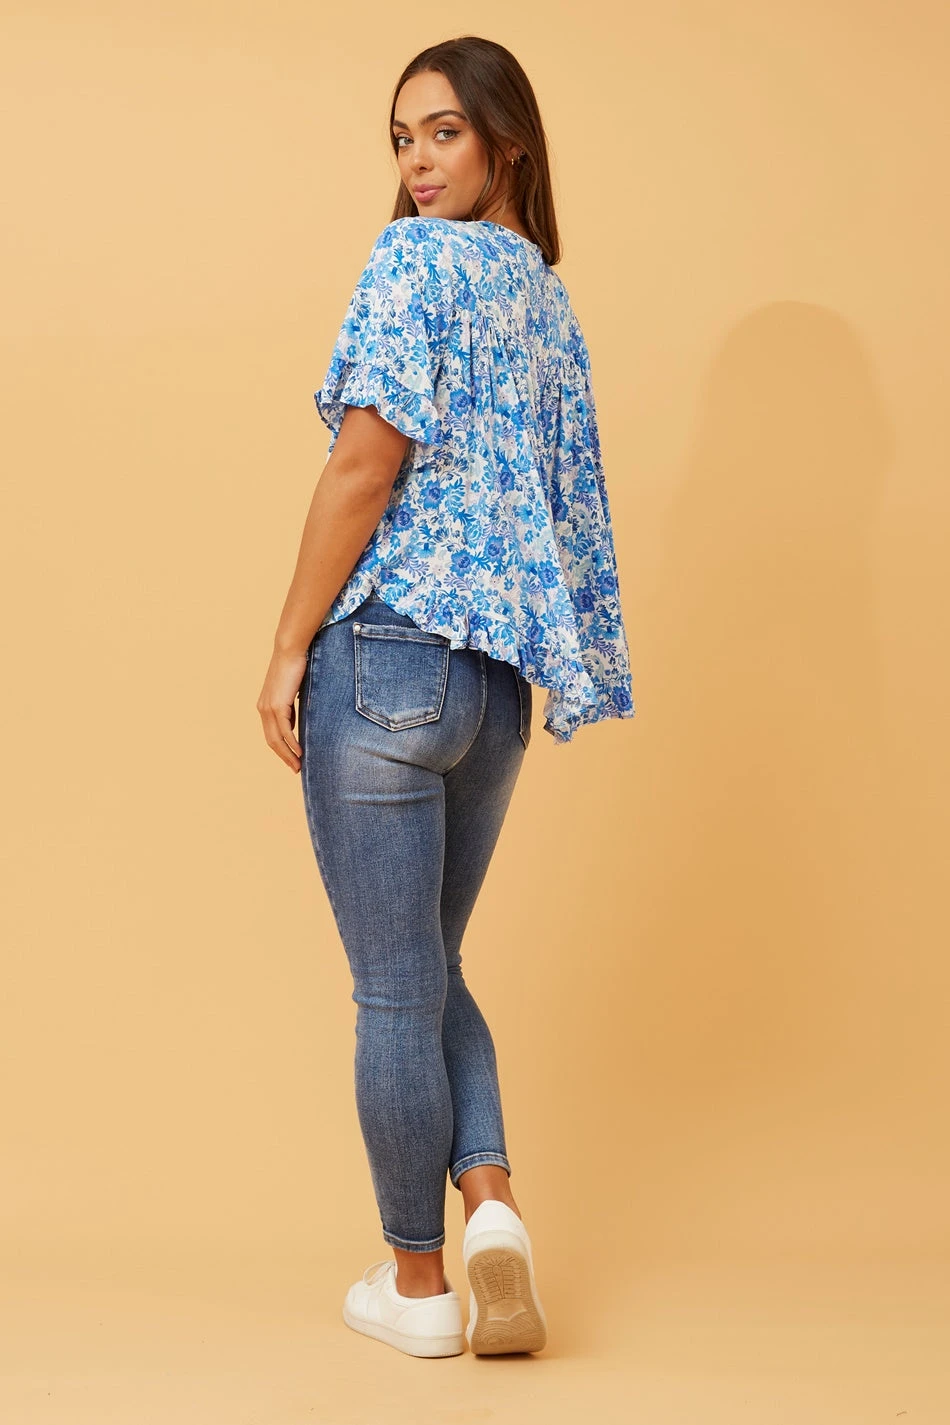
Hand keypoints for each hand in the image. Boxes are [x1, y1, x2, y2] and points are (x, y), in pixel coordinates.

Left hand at [257, 645, 308, 771]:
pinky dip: (292, 744)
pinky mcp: (277, 705)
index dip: (281, 749)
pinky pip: (284, 731)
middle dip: (284, 757)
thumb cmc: (294, 668)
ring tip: (298, 765)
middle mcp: (263, 709)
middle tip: (296, 768)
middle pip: (272, 741)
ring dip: (288, 754)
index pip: (271, 734)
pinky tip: (299, 752)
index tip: (293, 759)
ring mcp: (269, 708)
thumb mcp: (291, 692)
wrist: (289, 651)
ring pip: (277, 739)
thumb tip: (294, 724)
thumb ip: (290, 709)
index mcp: (265, 707)